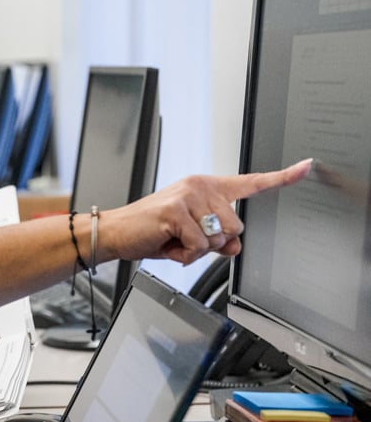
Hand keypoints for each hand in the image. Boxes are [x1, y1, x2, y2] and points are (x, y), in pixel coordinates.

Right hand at [102, 159, 311, 264]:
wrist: (116, 233)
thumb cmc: (152, 231)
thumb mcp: (190, 236)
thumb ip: (218, 240)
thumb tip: (234, 247)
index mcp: (206, 187)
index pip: (250, 182)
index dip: (280, 178)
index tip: (305, 168)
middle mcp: (199, 186)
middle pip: (236, 226)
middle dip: (214, 242)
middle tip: (185, 238)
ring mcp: (188, 196)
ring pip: (219, 237)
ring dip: (197, 249)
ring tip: (175, 240)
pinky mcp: (176, 211)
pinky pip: (199, 245)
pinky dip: (184, 254)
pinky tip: (168, 244)